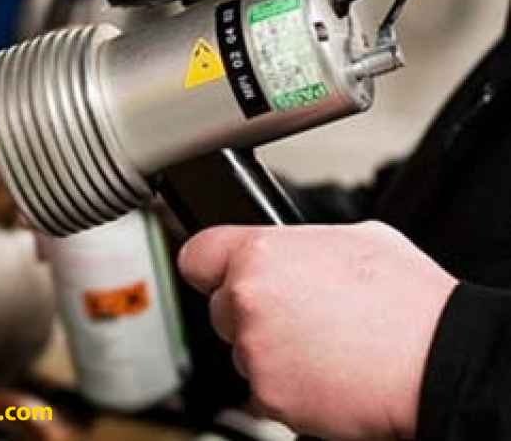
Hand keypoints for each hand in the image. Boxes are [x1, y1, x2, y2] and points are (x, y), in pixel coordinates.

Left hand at [178, 222, 457, 439]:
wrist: (436, 359)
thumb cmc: (404, 299)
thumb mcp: (354, 237)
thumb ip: (302, 244)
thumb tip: (293, 250)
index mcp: (261, 253)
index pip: (197, 255)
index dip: (210, 265)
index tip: (217, 273)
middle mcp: (247, 299)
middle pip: (221, 307)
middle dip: (249, 312)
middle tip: (295, 314)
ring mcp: (254, 350)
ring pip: (242, 349)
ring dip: (269, 349)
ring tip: (320, 344)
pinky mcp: (268, 394)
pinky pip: (262, 387)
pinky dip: (284, 383)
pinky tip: (322, 372)